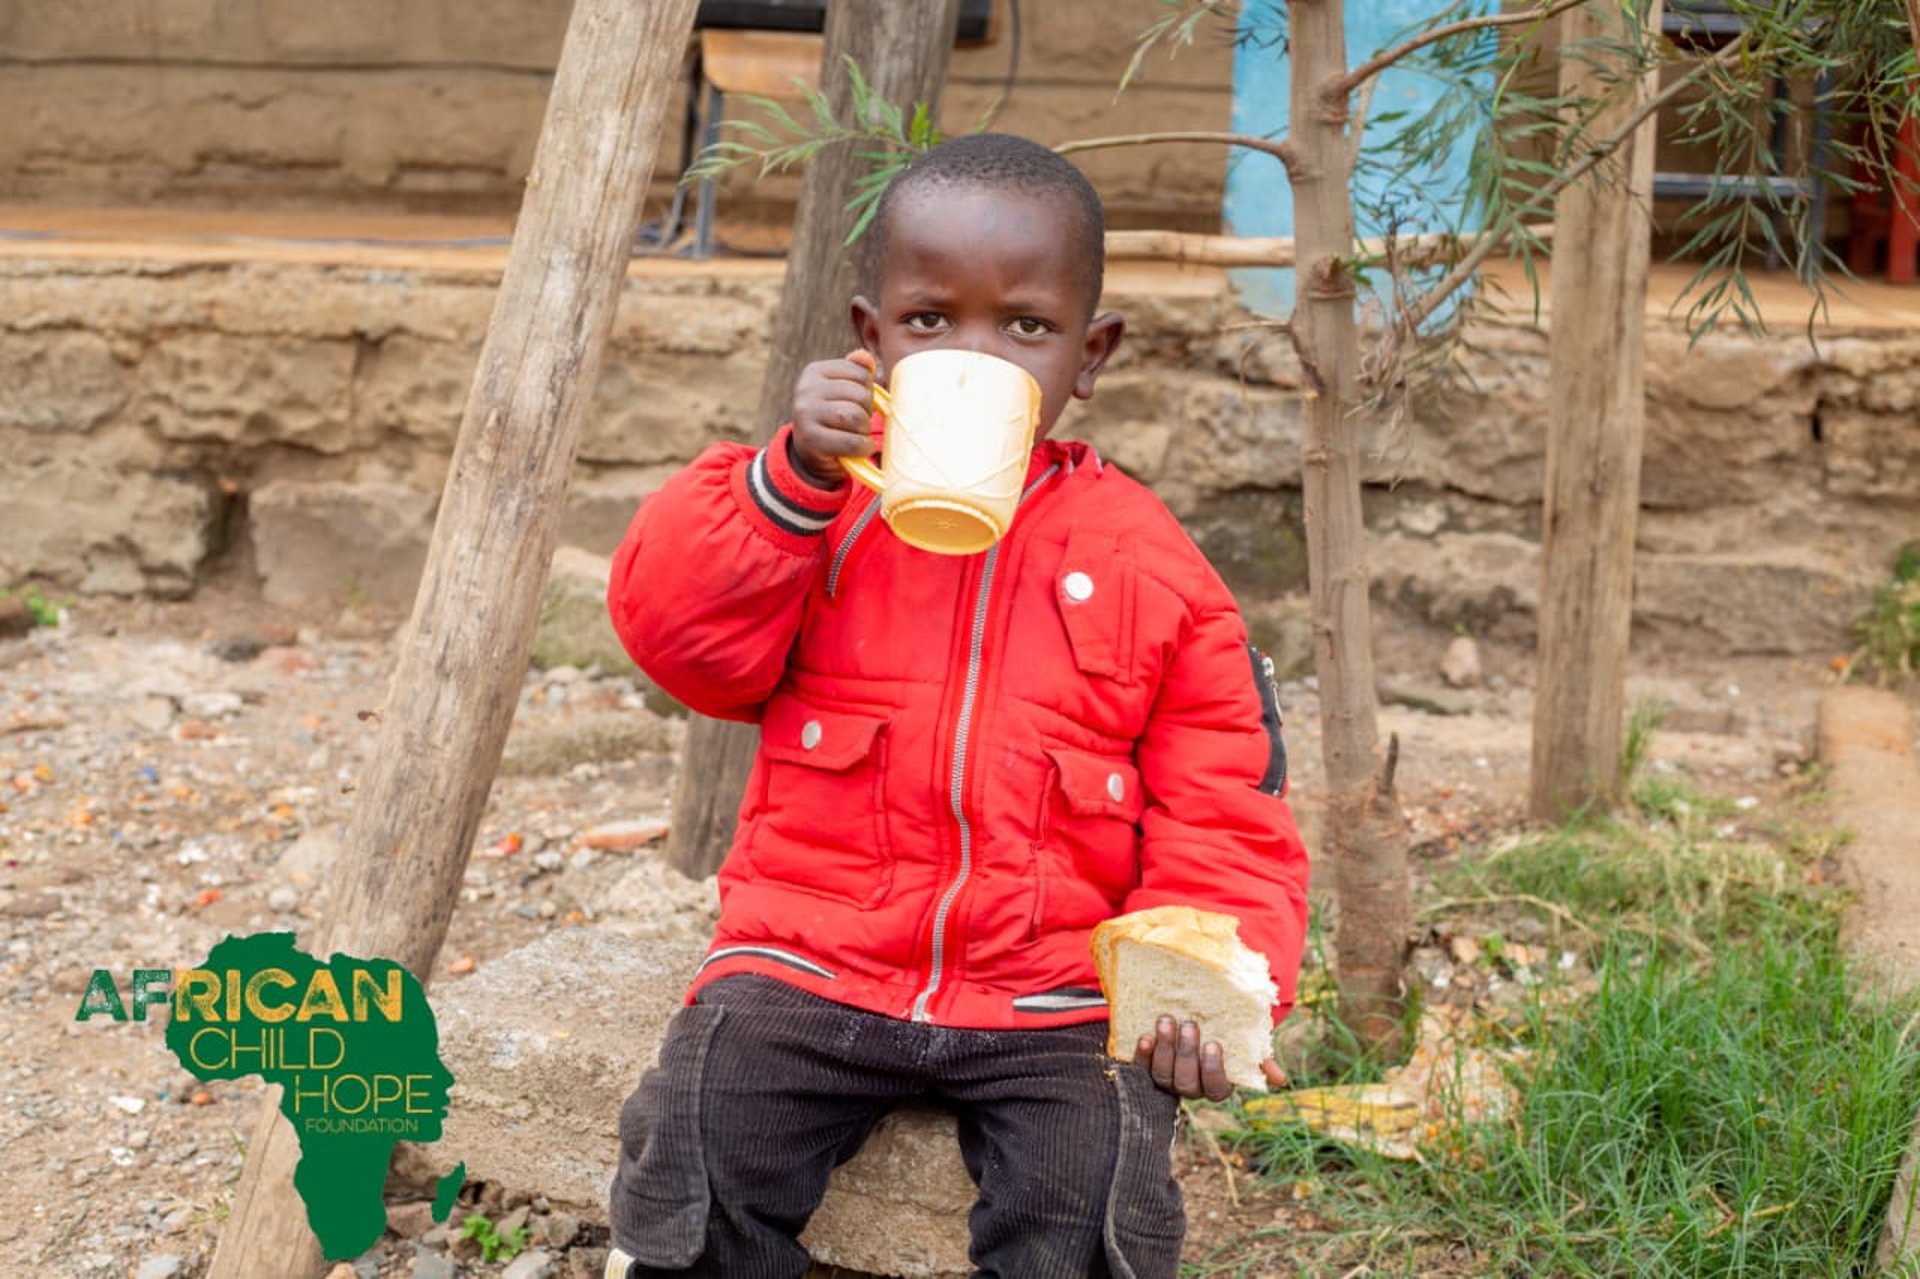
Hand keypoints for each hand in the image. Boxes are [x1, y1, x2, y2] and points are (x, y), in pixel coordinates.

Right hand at [791, 349, 880, 485]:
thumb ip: (856, 371)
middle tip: (857, 422)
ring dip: (865, 430)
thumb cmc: (832, 417)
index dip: (867, 391)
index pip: (861, 373)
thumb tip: (866, 357)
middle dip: (867, 412)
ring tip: (857, 433)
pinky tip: (860, 448)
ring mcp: (806, 414)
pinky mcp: (811, 439)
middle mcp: (806, 389)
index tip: (856, 403)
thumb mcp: (841, 390)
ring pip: (856, 417)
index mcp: (814, 371)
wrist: (810, 453)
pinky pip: (852, 442)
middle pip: (860, 395)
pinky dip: (863, 447)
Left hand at [1133, 1016, 1289, 1100]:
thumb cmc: (1221, 1033)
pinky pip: (1142, 1069)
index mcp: (1216, 1085)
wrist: (1188, 1020)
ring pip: (1164, 1076)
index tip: (1214, 1043)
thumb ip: (1259, 1060)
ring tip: (1166, 1021)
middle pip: (1187, 1083)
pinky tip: (1146, 1036)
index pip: (1216, 1089)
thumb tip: (1280, 1079)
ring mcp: (1167, 1080)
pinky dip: (1143, 1054)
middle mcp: (1191, 1088)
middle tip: (1190, 1025)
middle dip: (1187, 1054)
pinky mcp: (1146, 1068)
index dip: (1214, 1069)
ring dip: (1165, 1049)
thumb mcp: (1242, 1045)